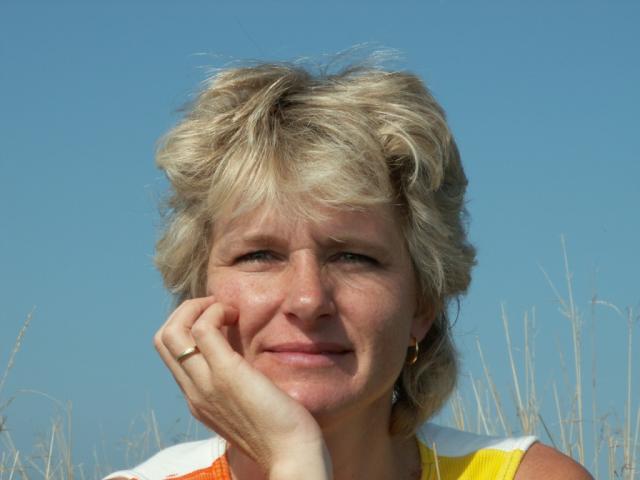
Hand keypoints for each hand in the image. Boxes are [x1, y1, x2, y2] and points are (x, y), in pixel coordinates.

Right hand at [154, 297, 331, 478]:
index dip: (187, 324)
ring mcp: (206, 384)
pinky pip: (204, 329)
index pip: (170, 351)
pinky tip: (237, 316)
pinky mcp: (227, 375)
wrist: (292, 455)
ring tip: (226, 309)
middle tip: (217, 307)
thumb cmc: (280, 429)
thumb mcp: (247, 401)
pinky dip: (215, 311)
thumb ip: (236, 381)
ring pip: (172, 331)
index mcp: (197, 398)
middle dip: (186, 311)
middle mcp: (193, 392)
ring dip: (197, 307)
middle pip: (162, 338)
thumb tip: (242, 352)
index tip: (217, 317)